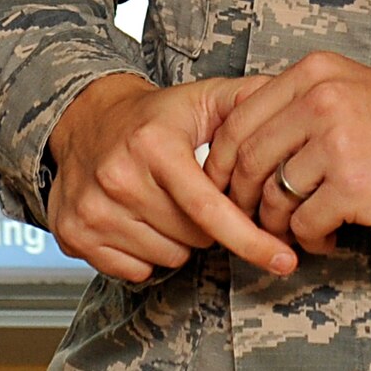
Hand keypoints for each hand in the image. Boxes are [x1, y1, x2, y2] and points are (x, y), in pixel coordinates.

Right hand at [46, 72, 296, 282]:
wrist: (84, 118)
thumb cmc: (153, 116)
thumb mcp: (202, 99)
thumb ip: (249, 101)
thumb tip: (296, 100)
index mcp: (154, 145)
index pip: (210, 208)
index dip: (250, 238)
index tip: (283, 260)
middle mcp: (118, 177)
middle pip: (194, 237)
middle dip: (206, 224)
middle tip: (192, 193)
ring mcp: (93, 209)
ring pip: (167, 257)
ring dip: (177, 239)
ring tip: (164, 202)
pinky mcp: (74, 233)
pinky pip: (134, 271)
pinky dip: (146, 254)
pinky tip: (139, 220)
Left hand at [201, 51, 370, 253]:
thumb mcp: (348, 86)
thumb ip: (298, 102)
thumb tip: (240, 142)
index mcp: (313, 72)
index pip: (239, 118)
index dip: (219, 159)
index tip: (218, 184)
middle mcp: (320, 100)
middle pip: (247, 159)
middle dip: (239, 198)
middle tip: (248, 218)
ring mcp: (336, 142)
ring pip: (272, 196)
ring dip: (276, 224)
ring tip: (295, 230)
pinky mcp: (353, 185)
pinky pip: (305, 224)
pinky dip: (309, 239)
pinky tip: (326, 238)